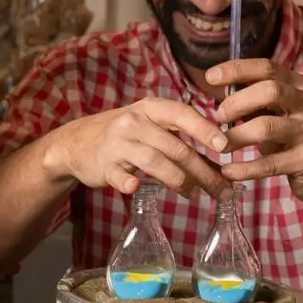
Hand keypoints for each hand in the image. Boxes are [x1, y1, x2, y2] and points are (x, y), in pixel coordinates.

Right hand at [46, 98, 230, 198]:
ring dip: (179, 181)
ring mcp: (118, 144)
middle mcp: (135, 122)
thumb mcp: (152, 126)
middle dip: (203, 171)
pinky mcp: (104, 166)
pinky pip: (119, 175)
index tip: (225, 146)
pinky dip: (128, 182)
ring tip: (194, 193)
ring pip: (155, 162)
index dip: (205, 129)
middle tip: (222, 189)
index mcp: (151, 108)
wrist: (77, 142)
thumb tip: (221, 164)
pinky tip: (137, 187)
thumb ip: (182, 139)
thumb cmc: (127, 134)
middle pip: (176, 147)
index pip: (183, 114)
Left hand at [205, 59, 302, 206]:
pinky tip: (228, 171)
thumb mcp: (280, 113)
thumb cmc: (295, 137)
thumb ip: (255, 102)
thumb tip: (220, 90)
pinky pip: (270, 164)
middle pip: (270, 91)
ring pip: (267, 127)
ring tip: (220, 145)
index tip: (210, 76)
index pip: (268, 68)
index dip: (237, 69)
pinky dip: (245, 168)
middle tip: (218, 116)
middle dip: (238, 102)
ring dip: (237, 136)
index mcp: (301, 86)